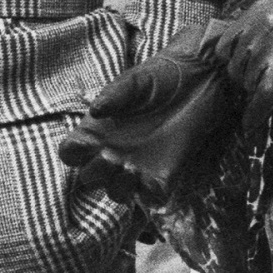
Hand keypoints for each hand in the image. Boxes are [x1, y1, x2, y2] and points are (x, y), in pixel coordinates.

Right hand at [58, 18, 230, 201]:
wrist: (201, 78)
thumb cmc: (163, 75)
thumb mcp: (134, 80)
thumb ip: (114, 95)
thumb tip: (95, 111)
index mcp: (100, 130)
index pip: (72, 153)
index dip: (73, 155)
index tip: (84, 146)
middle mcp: (115, 150)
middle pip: (90, 178)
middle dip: (96, 173)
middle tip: (111, 156)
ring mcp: (139, 165)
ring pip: (117, 192)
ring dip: (120, 186)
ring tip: (132, 168)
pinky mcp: (165, 174)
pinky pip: (151, 197)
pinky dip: (148, 195)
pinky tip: (152, 177)